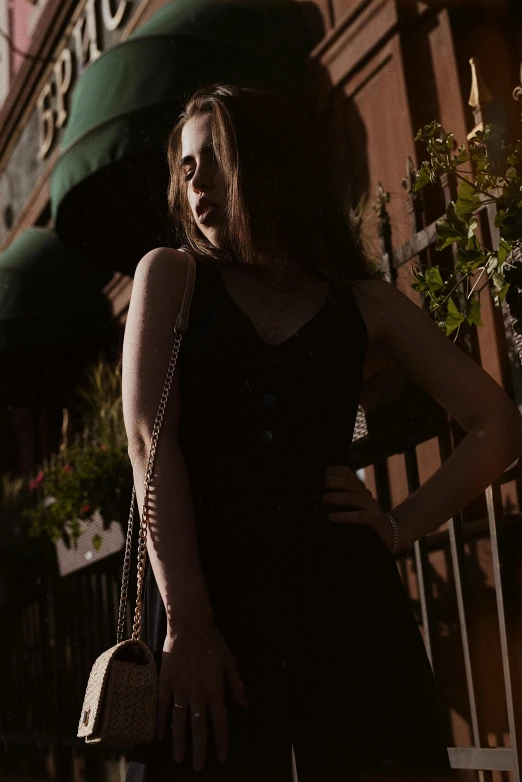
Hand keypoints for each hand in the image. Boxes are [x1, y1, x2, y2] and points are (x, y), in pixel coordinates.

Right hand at [156, 624, 248, 770]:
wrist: (190, 625)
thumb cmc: (213, 642)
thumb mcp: (230, 661)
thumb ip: (236, 685)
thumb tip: (244, 705)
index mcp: (215, 690)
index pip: (220, 722)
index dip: (221, 741)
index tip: (221, 757)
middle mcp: (197, 694)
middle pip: (199, 727)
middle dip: (199, 749)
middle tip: (198, 767)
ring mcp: (180, 689)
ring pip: (180, 721)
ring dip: (180, 741)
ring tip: (180, 759)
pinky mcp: (165, 682)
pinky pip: (161, 706)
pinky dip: (160, 722)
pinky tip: (159, 736)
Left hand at [323, 464, 393, 551]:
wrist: (390, 532)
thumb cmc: (365, 518)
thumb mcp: (354, 504)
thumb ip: (342, 496)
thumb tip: (318, 494)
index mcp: (359, 488)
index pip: (346, 473)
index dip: (333, 470)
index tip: (319, 472)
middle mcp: (365, 494)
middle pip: (347, 482)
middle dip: (331, 482)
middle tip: (317, 487)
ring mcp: (370, 506)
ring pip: (352, 498)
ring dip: (335, 497)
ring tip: (323, 500)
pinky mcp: (374, 520)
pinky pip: (359, 516)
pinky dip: (345, 516)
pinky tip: (332, 517)